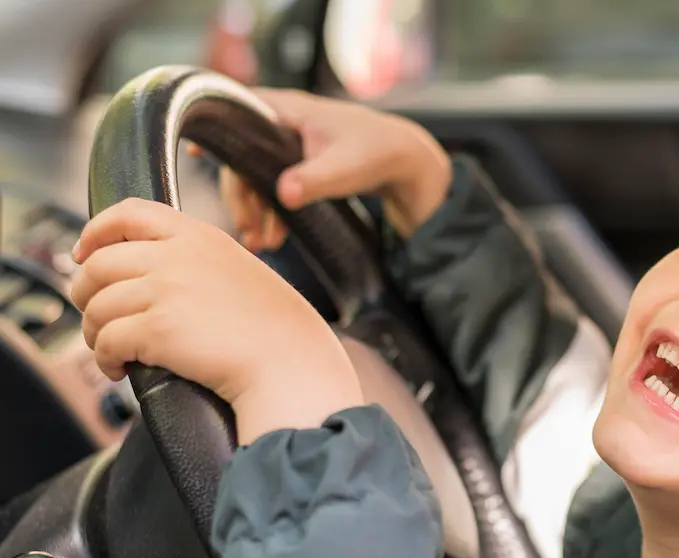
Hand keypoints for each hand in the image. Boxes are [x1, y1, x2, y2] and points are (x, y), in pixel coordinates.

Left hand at [71, 198, 362, 443]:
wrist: (293, 366)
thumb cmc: (277, 333)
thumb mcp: (241, 273)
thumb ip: (198, 264)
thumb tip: (148, 278)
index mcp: (200, 238)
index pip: (128, 213)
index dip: (95, 232)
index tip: (83, 255)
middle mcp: (178, 257)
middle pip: (99, 264)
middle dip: (85, 294)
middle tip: (95, 317)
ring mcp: (166, 291)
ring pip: (97, 306)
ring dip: (94, 333)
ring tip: (110, 351)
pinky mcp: (158, 329)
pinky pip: (107, 341)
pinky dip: (105, 359)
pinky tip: (118, 370)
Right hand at [188, 88, 451, 250]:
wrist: (405, 161)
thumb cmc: (376, 152)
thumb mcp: (345, 167)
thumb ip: (314, 180)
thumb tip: (284, 194)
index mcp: (284, 110)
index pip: (234, 114)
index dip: (211, 134)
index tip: (191, 155)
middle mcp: (279, 124)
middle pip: (241, 158)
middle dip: (242, 198)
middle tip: (248, 233)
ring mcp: (286, 145)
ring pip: (256, 177)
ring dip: (256, 212)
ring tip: (261, 245)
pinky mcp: (296, 167)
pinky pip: (271, 188)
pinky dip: (271, 212)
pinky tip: (273, 239)